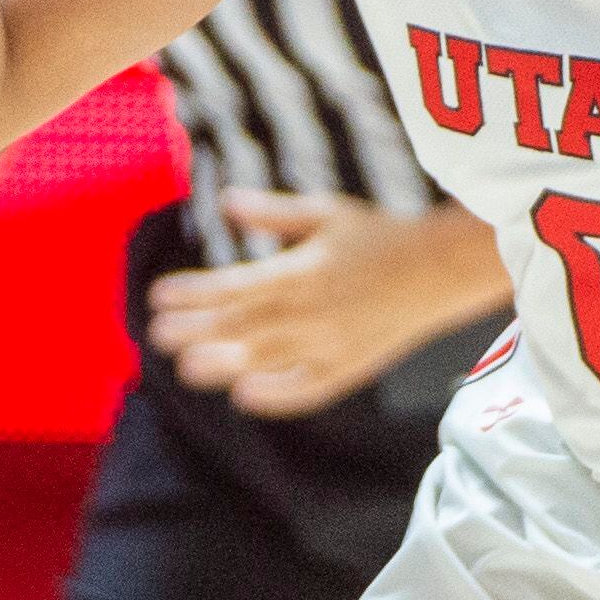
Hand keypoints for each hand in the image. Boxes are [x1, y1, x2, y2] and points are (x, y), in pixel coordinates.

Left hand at [147, 191, 486, 418]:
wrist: (444, 270)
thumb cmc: (383, 236)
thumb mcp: (328, 213)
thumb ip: (274, 213)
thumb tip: (224, 201)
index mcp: (304, 270)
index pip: (237, 285)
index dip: (194, 293)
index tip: (158, 295)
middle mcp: (315, 311)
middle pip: (244, 325)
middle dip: (197, 330)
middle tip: (155, 335)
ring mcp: (333, 345)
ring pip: (270, 359)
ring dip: (225, 364)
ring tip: (185, 369)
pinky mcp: (351, 369)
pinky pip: (310, 390)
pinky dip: (279, 396)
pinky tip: (245, 398)